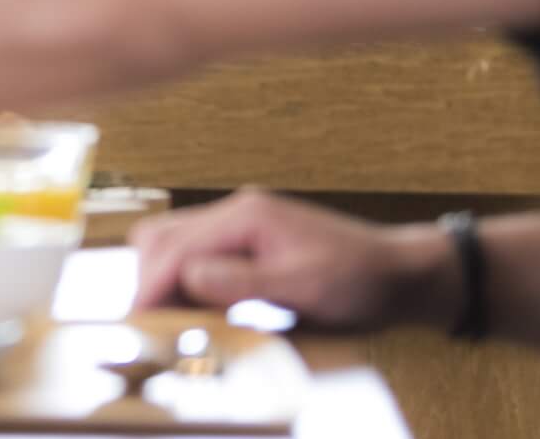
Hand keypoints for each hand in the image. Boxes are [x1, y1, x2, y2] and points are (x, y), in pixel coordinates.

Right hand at [132, 187, 455, 331]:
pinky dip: (184, 281)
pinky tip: (192, 309)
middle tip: (147, 326)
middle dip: (148, 280)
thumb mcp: (306, 288)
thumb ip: (243, 282)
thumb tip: (186, 278)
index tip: (135, 322)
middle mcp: (237, 213)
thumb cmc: (363, 281)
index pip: (177, 248)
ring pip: (175, 242)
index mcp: (246, 217)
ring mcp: (242, 224)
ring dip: (163, 279)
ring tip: (165, 321)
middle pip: (164, 237)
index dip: (151, 285)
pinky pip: (198, 254)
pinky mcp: (249, 241)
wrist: (404, 274)